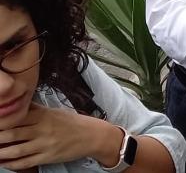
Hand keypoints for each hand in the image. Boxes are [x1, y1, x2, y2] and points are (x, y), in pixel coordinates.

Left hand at [0, 104, 119, 169]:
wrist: (92, 135)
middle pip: (12, 134)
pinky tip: (4, 163)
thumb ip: (34, 109)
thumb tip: (16, 105)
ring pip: (16, 150)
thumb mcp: (53, 111)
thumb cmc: (71, 122)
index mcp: (43, 116)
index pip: (16, 117)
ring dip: (0, 152)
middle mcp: (43, 129)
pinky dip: (12, 164)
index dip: (2, 122)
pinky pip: (26, 162)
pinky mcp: (48, 157)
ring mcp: (45, 144)